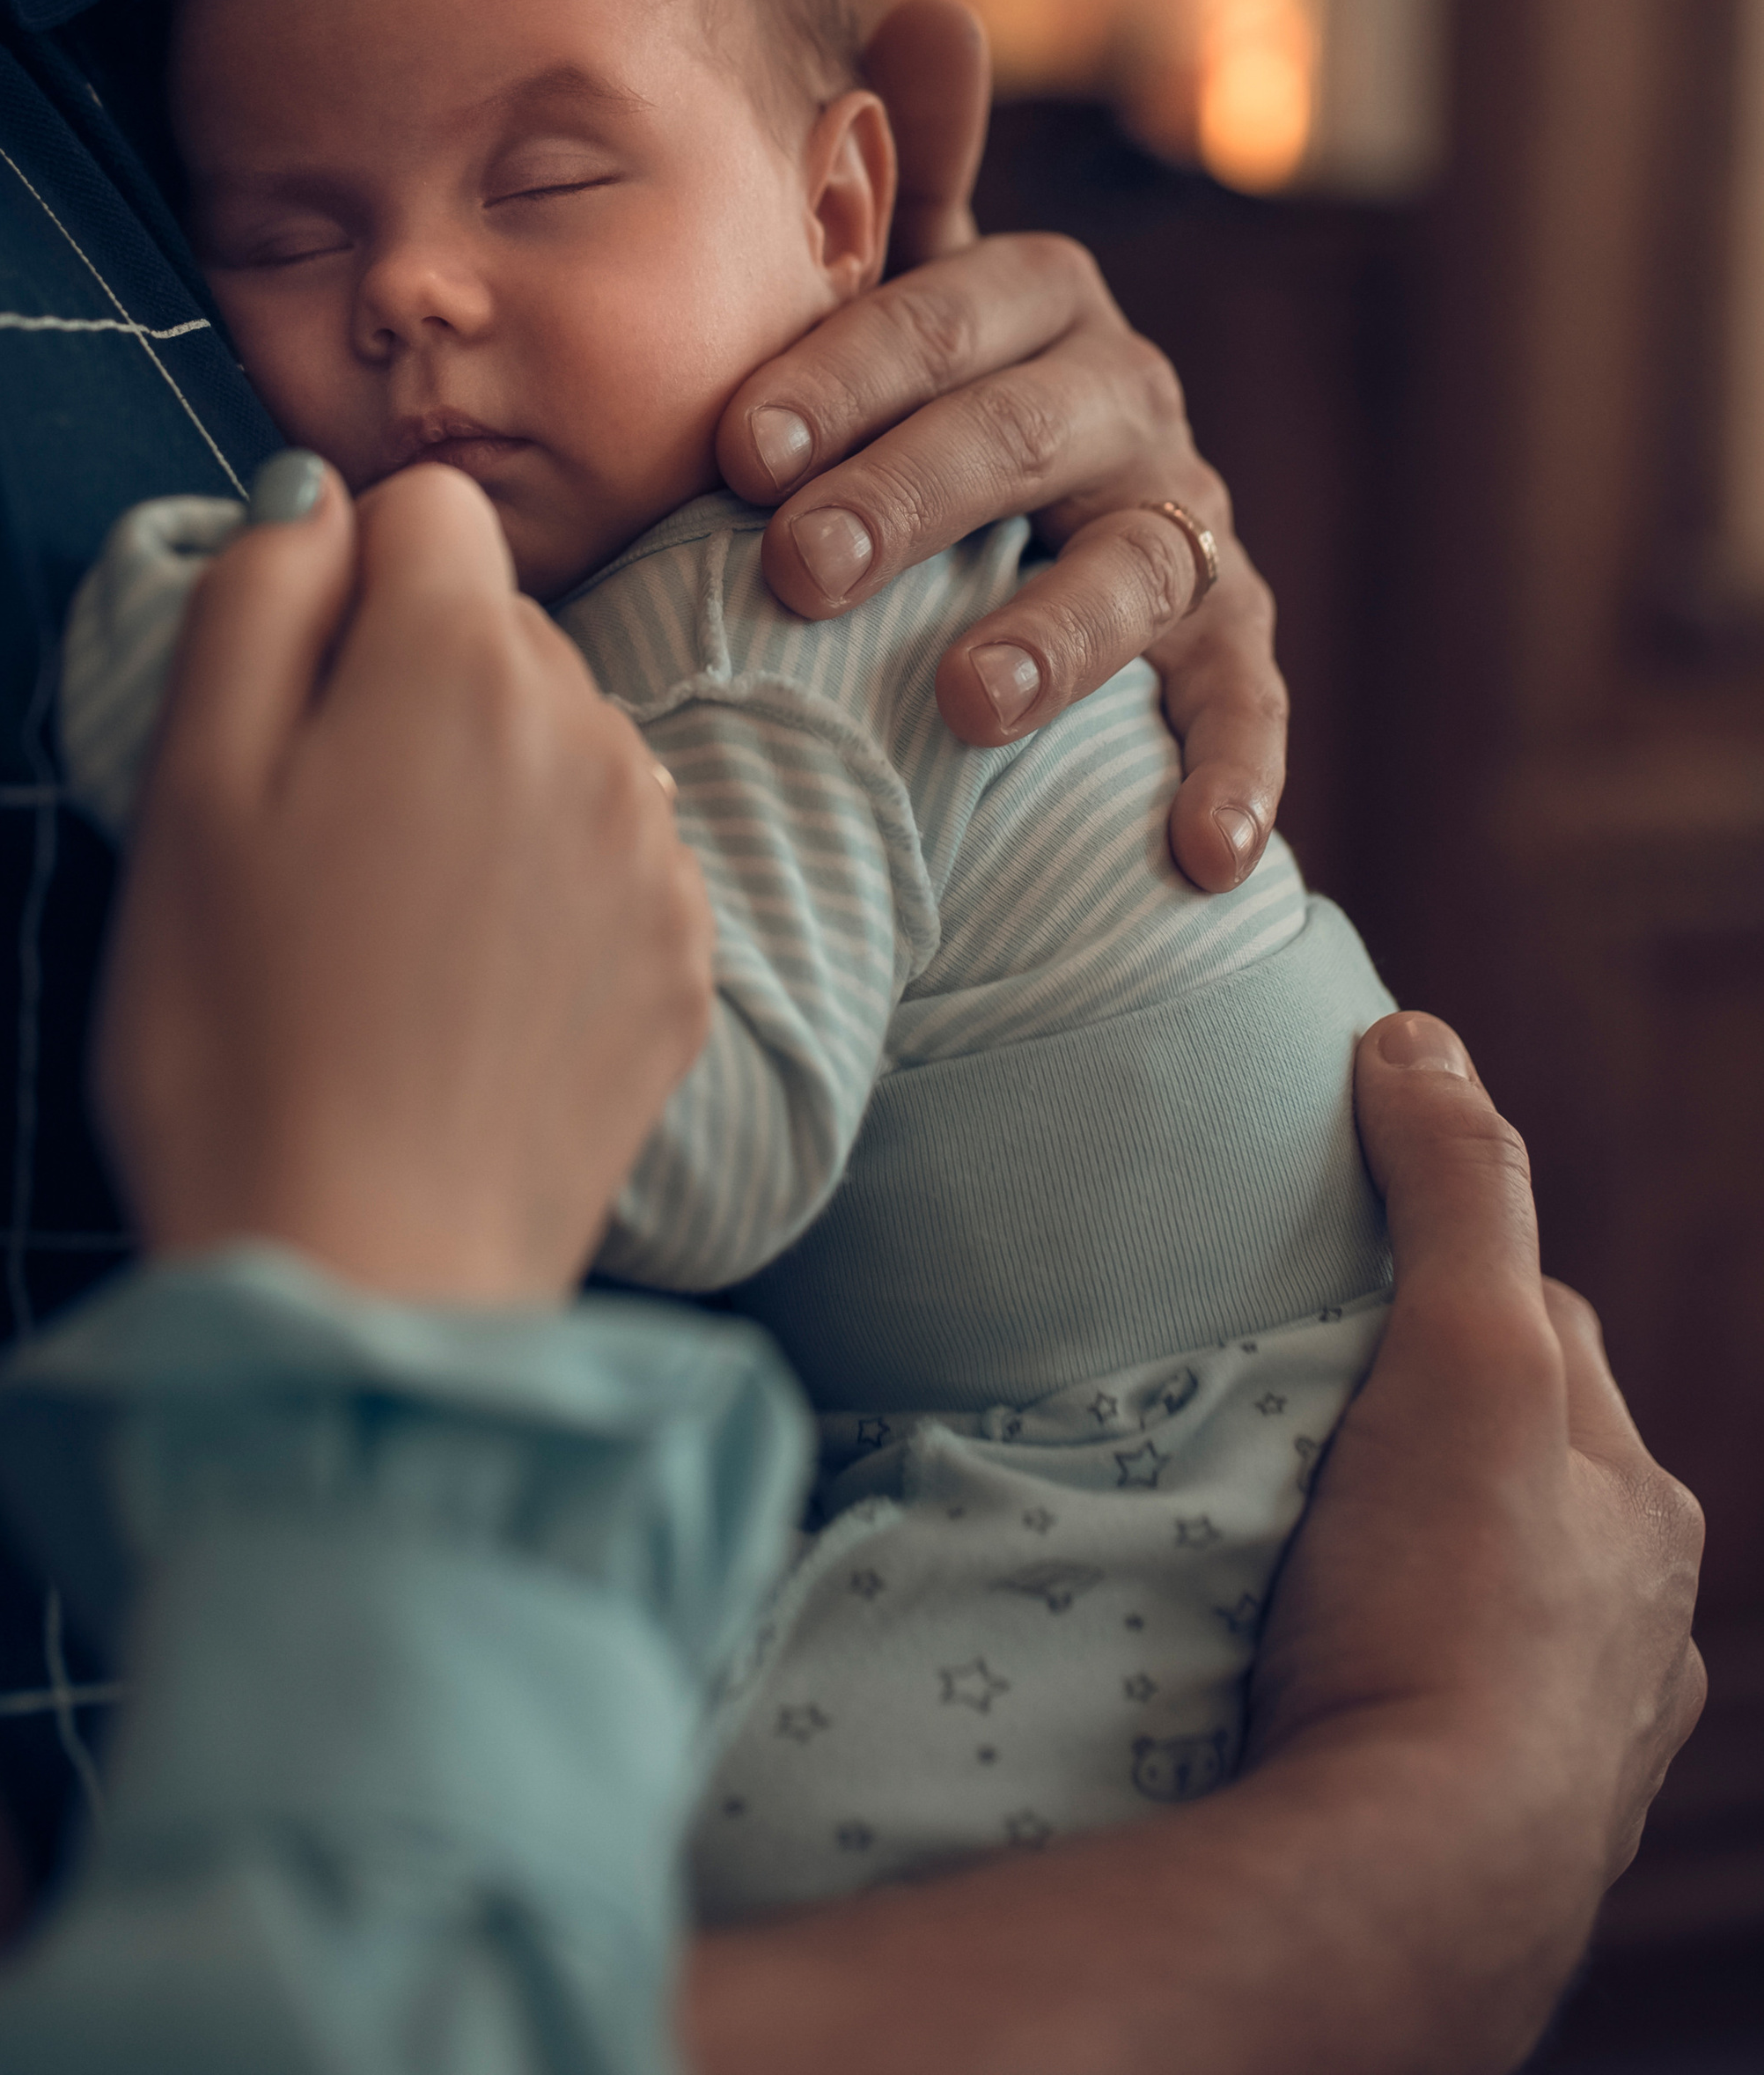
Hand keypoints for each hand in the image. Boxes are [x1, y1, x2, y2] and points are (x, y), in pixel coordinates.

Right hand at [93, 456, 715, 1300]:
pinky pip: (611, 856)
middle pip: (495, 625)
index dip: (339, 578)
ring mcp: (656, 852)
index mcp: (456, 664)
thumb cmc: (234, 1037)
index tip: (286, 695)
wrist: (362, 1278)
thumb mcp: (185, 790)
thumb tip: (315, 496)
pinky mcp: (685, 964)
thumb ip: (253, 597)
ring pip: (559, 737)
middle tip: (315, 836)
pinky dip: (544, 891)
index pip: (424, 506)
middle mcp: (592, 729)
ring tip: (387, 928)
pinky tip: (464, 993)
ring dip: (484, 784)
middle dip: (407, 683)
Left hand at [716, 0, 1286, 890]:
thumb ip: (906, 180)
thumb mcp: (901, 302)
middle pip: (1027, 433)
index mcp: (1036, 303)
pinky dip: (1232, 769)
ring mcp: (1184, 516)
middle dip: (912, 496)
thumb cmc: (914, 409)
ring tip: (966, 707)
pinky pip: (1243, 697)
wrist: (999, 549)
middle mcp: (1126, 396)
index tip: (735, 447)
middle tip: (794, 569)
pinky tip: (1200, 852)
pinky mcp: (1228, 636)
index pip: (948, 314)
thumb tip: (929, 6)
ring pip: (1136, 563)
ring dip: (1056, 634)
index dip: (847, 372)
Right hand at [1248, 1011, 1705, 1920]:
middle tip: (1291, 1405)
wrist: (1413, 1890)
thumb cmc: (1448, 1611)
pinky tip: (1314, 1673)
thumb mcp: (1466, 1355)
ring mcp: (1567, 1738)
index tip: (1339, 1265)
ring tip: (1289, 1547)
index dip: (1441, 1276)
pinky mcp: (1491, 1832)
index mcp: (1638, 1507)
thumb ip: (1456, 1192)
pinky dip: (1387, 1673)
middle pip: (1511, 1463)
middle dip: (1422, 1424)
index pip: (1536, 1327)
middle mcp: (1632, 1623)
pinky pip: (1433, 1708)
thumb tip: (1420, 1036)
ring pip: (1478, 1593)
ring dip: (1404, 1560)